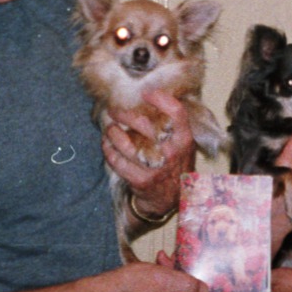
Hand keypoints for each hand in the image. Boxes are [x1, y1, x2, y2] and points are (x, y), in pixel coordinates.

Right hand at [97, 253, 235, 291]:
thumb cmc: (127, 287)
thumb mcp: (163, 279)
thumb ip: (188, 284)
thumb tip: (206, 289)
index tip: (239, 291)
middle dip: (200, 281)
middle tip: (204, 264)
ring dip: (181, 276)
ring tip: (171, 258)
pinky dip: (168, 279)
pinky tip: (160, 263)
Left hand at [102, 89, 195, 220]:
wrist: (172, 198)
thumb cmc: (176, 163)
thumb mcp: (183, 143)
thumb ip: (174, 123)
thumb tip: (156, 95)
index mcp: (184, 139)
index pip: (176, 112)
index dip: (160, 99)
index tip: (146, 93)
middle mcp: (171, 152)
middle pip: (143, 124)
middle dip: (124, 114)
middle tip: (114, 110)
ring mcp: (155, 167)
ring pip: (125, 143)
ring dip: (112, 132)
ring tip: (109, 127)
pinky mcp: (140, 180)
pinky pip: (117, 161)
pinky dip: (108, 150)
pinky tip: (107, 143)